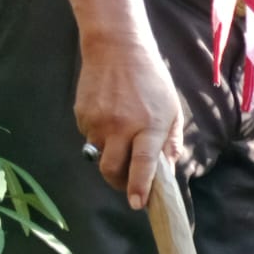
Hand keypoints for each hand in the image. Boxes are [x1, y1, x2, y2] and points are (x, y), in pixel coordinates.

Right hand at [75, 32, 183, 209]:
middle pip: (111, 169)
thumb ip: (170, 142)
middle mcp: (121, 126)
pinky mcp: (81, 114)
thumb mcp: (172, 110)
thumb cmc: (152, 81)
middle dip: (119, 183)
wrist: (116, 48)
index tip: (137, 204)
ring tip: (122, 137)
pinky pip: (89, 138)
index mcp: (149, 126)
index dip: (139, 186)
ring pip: (100, 155)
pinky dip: (100, 138)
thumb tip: (167, 170)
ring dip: (111, 156)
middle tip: (128, 184)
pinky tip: (110, 119)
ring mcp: (97, 120)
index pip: (143, 163)